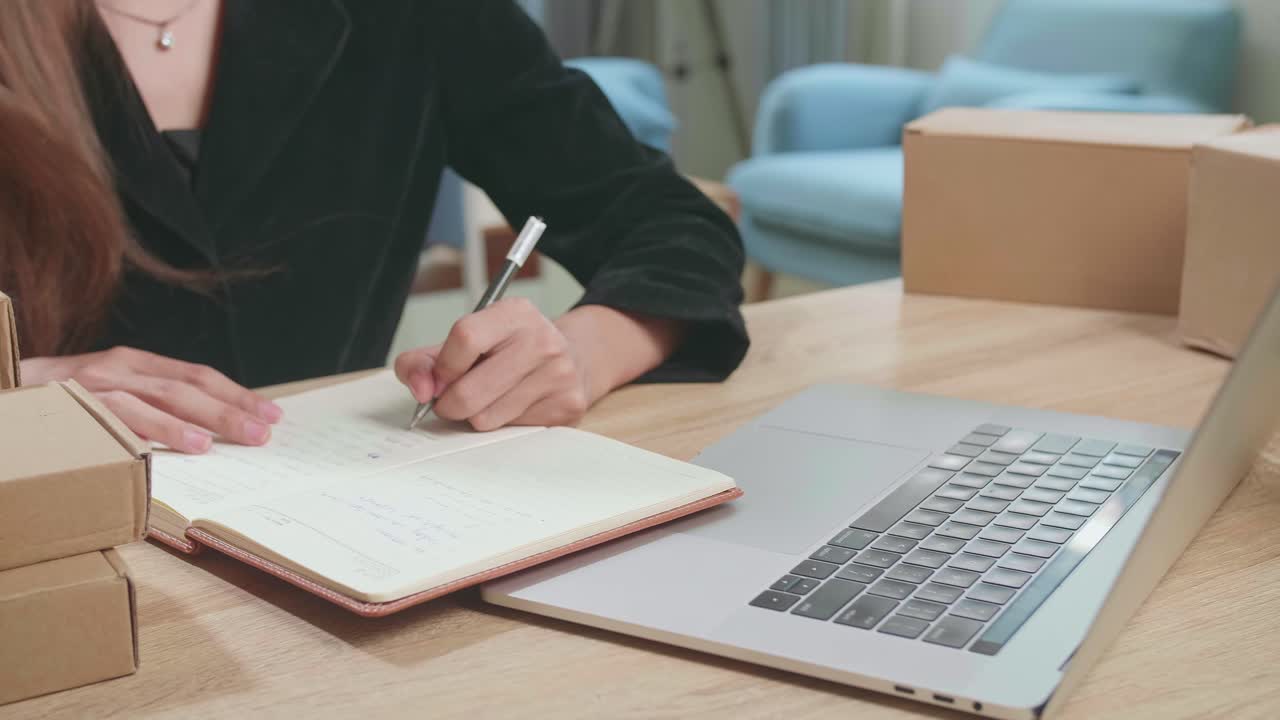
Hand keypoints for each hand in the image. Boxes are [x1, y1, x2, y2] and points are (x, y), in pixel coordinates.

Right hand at [19, 347, 282, 453]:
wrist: (2, 389)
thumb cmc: (54, 401)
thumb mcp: (105, 394)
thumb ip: (146, 405)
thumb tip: (200, 432)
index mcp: (132, 363)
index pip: (197, 376)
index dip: (236, 394)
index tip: (270, 413)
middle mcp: (119, 367)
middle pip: (189, 386)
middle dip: (232, 409)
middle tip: (266, 431)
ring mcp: (96, 383)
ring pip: (162, 398)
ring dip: (204, 420)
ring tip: (236, 439)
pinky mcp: (75, 403)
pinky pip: (123, 417)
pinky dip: (159, 431)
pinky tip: (187, 445)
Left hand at [394, 298, 591, 430]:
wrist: (573, 358)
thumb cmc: (509, 351)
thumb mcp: (468, 341)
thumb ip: (425, 361)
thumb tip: (420, 390)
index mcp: (515, 313)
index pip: (464, 337)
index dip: (441, 368)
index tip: (438, 380)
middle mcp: (542, 340)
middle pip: (469, 391)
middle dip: (449, 404)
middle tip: (453, 400)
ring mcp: (559, 375)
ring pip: (486, 418)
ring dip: (476, 415)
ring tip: (490, 398)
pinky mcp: (567, 406)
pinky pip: (510, 431)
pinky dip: (502, 424)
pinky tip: (514, 405)